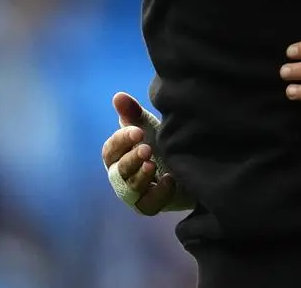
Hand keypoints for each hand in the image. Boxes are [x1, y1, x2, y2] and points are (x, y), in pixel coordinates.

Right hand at [100, 92, 194, 214]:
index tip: (138, 131)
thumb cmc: (161, 143)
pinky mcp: (151, 205)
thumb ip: (133, 114)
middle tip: (147, 148)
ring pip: (130, 190)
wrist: (190, 163)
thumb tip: (118, 96)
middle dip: (131, 159)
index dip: (122, 140)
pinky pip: (148, 205)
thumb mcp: (149, 127)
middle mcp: (122, 176)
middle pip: (117, 171)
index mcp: (118, 156)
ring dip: (140, 176)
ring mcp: (135, 193)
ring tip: (152, 164)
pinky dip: (158, 193)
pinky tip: (169, 179)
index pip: (110, 150)